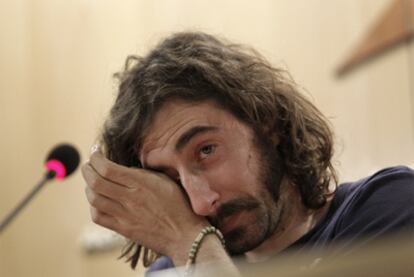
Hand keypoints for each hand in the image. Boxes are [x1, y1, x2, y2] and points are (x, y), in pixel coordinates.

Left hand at [81, 150, 207, 257]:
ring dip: (88, 186)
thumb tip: (122, 165)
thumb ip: (142, 173)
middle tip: (89, 164)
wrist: (185, 235)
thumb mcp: (165, 180)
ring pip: (94, 198)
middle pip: (96, 182)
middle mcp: (131, 198)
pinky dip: (93, 205)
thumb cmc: (179, 205)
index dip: (96, 157)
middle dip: (87, 169)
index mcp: (142, 183)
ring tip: (92, 180)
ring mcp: (125, 215)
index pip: (107, 168)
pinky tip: (98, 200)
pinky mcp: (124, 229)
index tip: (96, 151)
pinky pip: (98, 216)